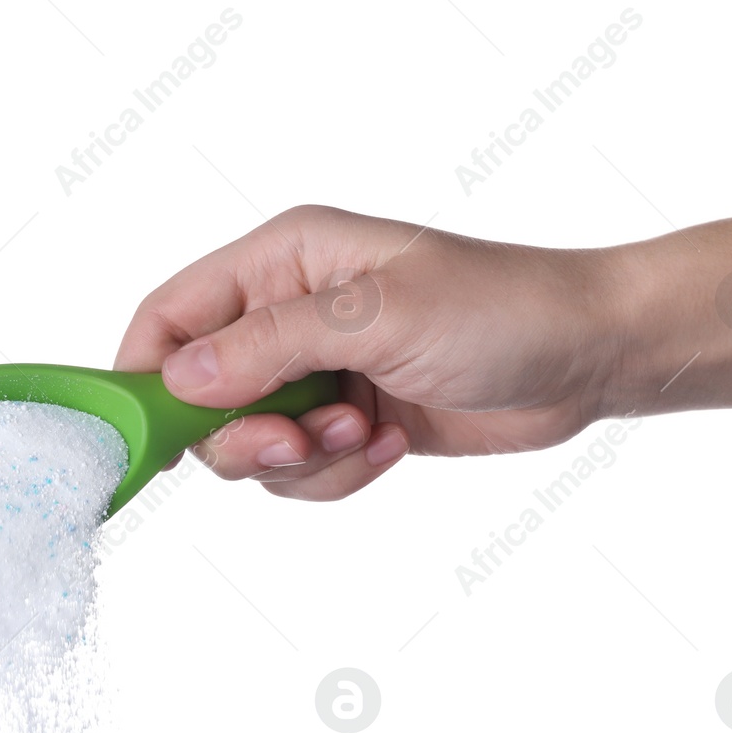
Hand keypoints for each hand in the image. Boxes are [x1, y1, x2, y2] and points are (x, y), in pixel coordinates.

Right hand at [114, 205, 620, 499]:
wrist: (587, 357)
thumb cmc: (499, 309)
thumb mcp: (376, 317)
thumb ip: (269, 346)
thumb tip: (178, 380)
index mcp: (283, 259)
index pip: (172, 315)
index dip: (144, 374)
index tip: (145, 435)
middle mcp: (288, 313)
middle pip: (200, 394)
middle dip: (242, 434)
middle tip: (294, 441)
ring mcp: (318, 371)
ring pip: (251, 444)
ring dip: (302, 458)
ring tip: (365, 431)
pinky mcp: (347, 420)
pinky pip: (303, 470)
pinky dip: (338, 472)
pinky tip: (389, 443)